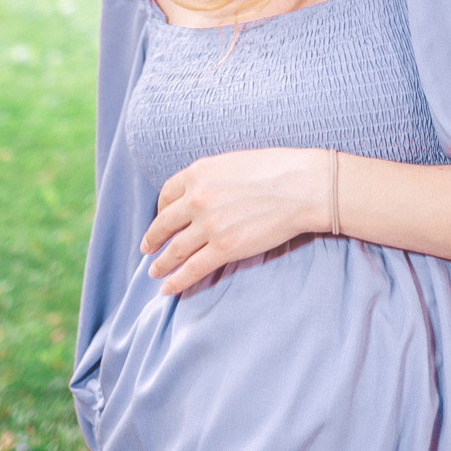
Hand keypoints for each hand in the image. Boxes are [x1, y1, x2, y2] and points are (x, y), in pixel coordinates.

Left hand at [142, 148, 329, 293]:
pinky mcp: (224, 248)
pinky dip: (176, 281)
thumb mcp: (233, 162)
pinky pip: (192, 268)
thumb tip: (205, 190)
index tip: (162, 217)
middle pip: (164, 223)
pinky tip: (167, 289)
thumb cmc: (277, 169)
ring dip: (160, 263)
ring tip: (153, 272)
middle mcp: (196, 199)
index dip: (161, 209)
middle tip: (147, 247)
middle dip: (153, 238)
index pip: (166, 194)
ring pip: (174, 250)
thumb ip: (212, 177)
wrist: (302, 186)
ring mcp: (208, 226)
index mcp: (197, 173)